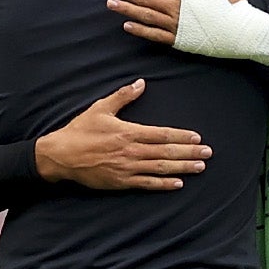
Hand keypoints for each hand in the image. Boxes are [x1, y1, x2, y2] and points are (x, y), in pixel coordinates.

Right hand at [34, 79, 210, 190]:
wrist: (60, 156)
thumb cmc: (80, 131)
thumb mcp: (100, 108)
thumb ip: (123, 96)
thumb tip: (141, 83)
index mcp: (129, 132)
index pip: (162, 134)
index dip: (182, 136)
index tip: (198, 138)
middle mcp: (131, 151)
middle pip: (166, 152)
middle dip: (189, 153)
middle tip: (208, 154)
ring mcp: (127, 168)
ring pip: (160, 168)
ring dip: (182, 167)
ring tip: (200, 167)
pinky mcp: (121, 182)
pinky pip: (146, 184)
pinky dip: (163, 184)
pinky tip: (178, 184)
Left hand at [105, 0, 268, 56]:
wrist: (243, 33)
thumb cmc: (234, 5)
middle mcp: (177, 9)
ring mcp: (176, 26)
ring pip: (145, 17)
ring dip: (126, 9)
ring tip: (111, 3)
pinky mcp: (180, 40)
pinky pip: (155, 35)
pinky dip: (140, 31)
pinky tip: (127, 26)